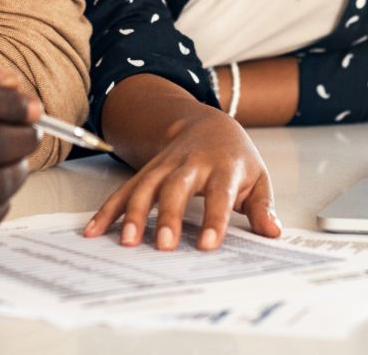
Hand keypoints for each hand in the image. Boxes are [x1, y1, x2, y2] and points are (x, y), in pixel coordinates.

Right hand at [81, 105, 282, 250]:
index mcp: (223, 166)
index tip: (210, 244)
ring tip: (128, 242)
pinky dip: (109, 210)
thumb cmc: (234, 157)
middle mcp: (191, 164)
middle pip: (177, 188)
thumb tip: (272, 231)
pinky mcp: (147, 172)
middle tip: (165, 244)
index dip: (215, 218)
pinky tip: (95, 230)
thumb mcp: (257, 177)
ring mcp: (165, 166)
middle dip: (169, 216)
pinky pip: (125, 190)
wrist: (207, 124)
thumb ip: (262, 207)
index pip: (220, 194)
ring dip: (135, 214)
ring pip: (146, 187)